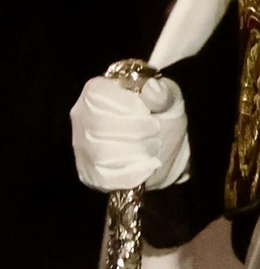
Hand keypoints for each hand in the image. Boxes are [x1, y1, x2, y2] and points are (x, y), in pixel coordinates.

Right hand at [70, 73, 188, 193]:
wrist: (162, 142)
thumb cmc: (160, 112)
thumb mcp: (168, 97)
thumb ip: (163, 93)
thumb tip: (152, 90)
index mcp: (97, 90)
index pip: (100, 97)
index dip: (128, 108)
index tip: (151, 115)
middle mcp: (82, 116)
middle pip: (99, 127)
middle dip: (135, 132)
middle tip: (157, 131)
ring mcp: (82, 146)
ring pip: (100, 154)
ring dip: (134, 153)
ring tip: (154, 146)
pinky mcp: (88, 172)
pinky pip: (103, 178)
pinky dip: (131, 174)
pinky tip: (148, 166)